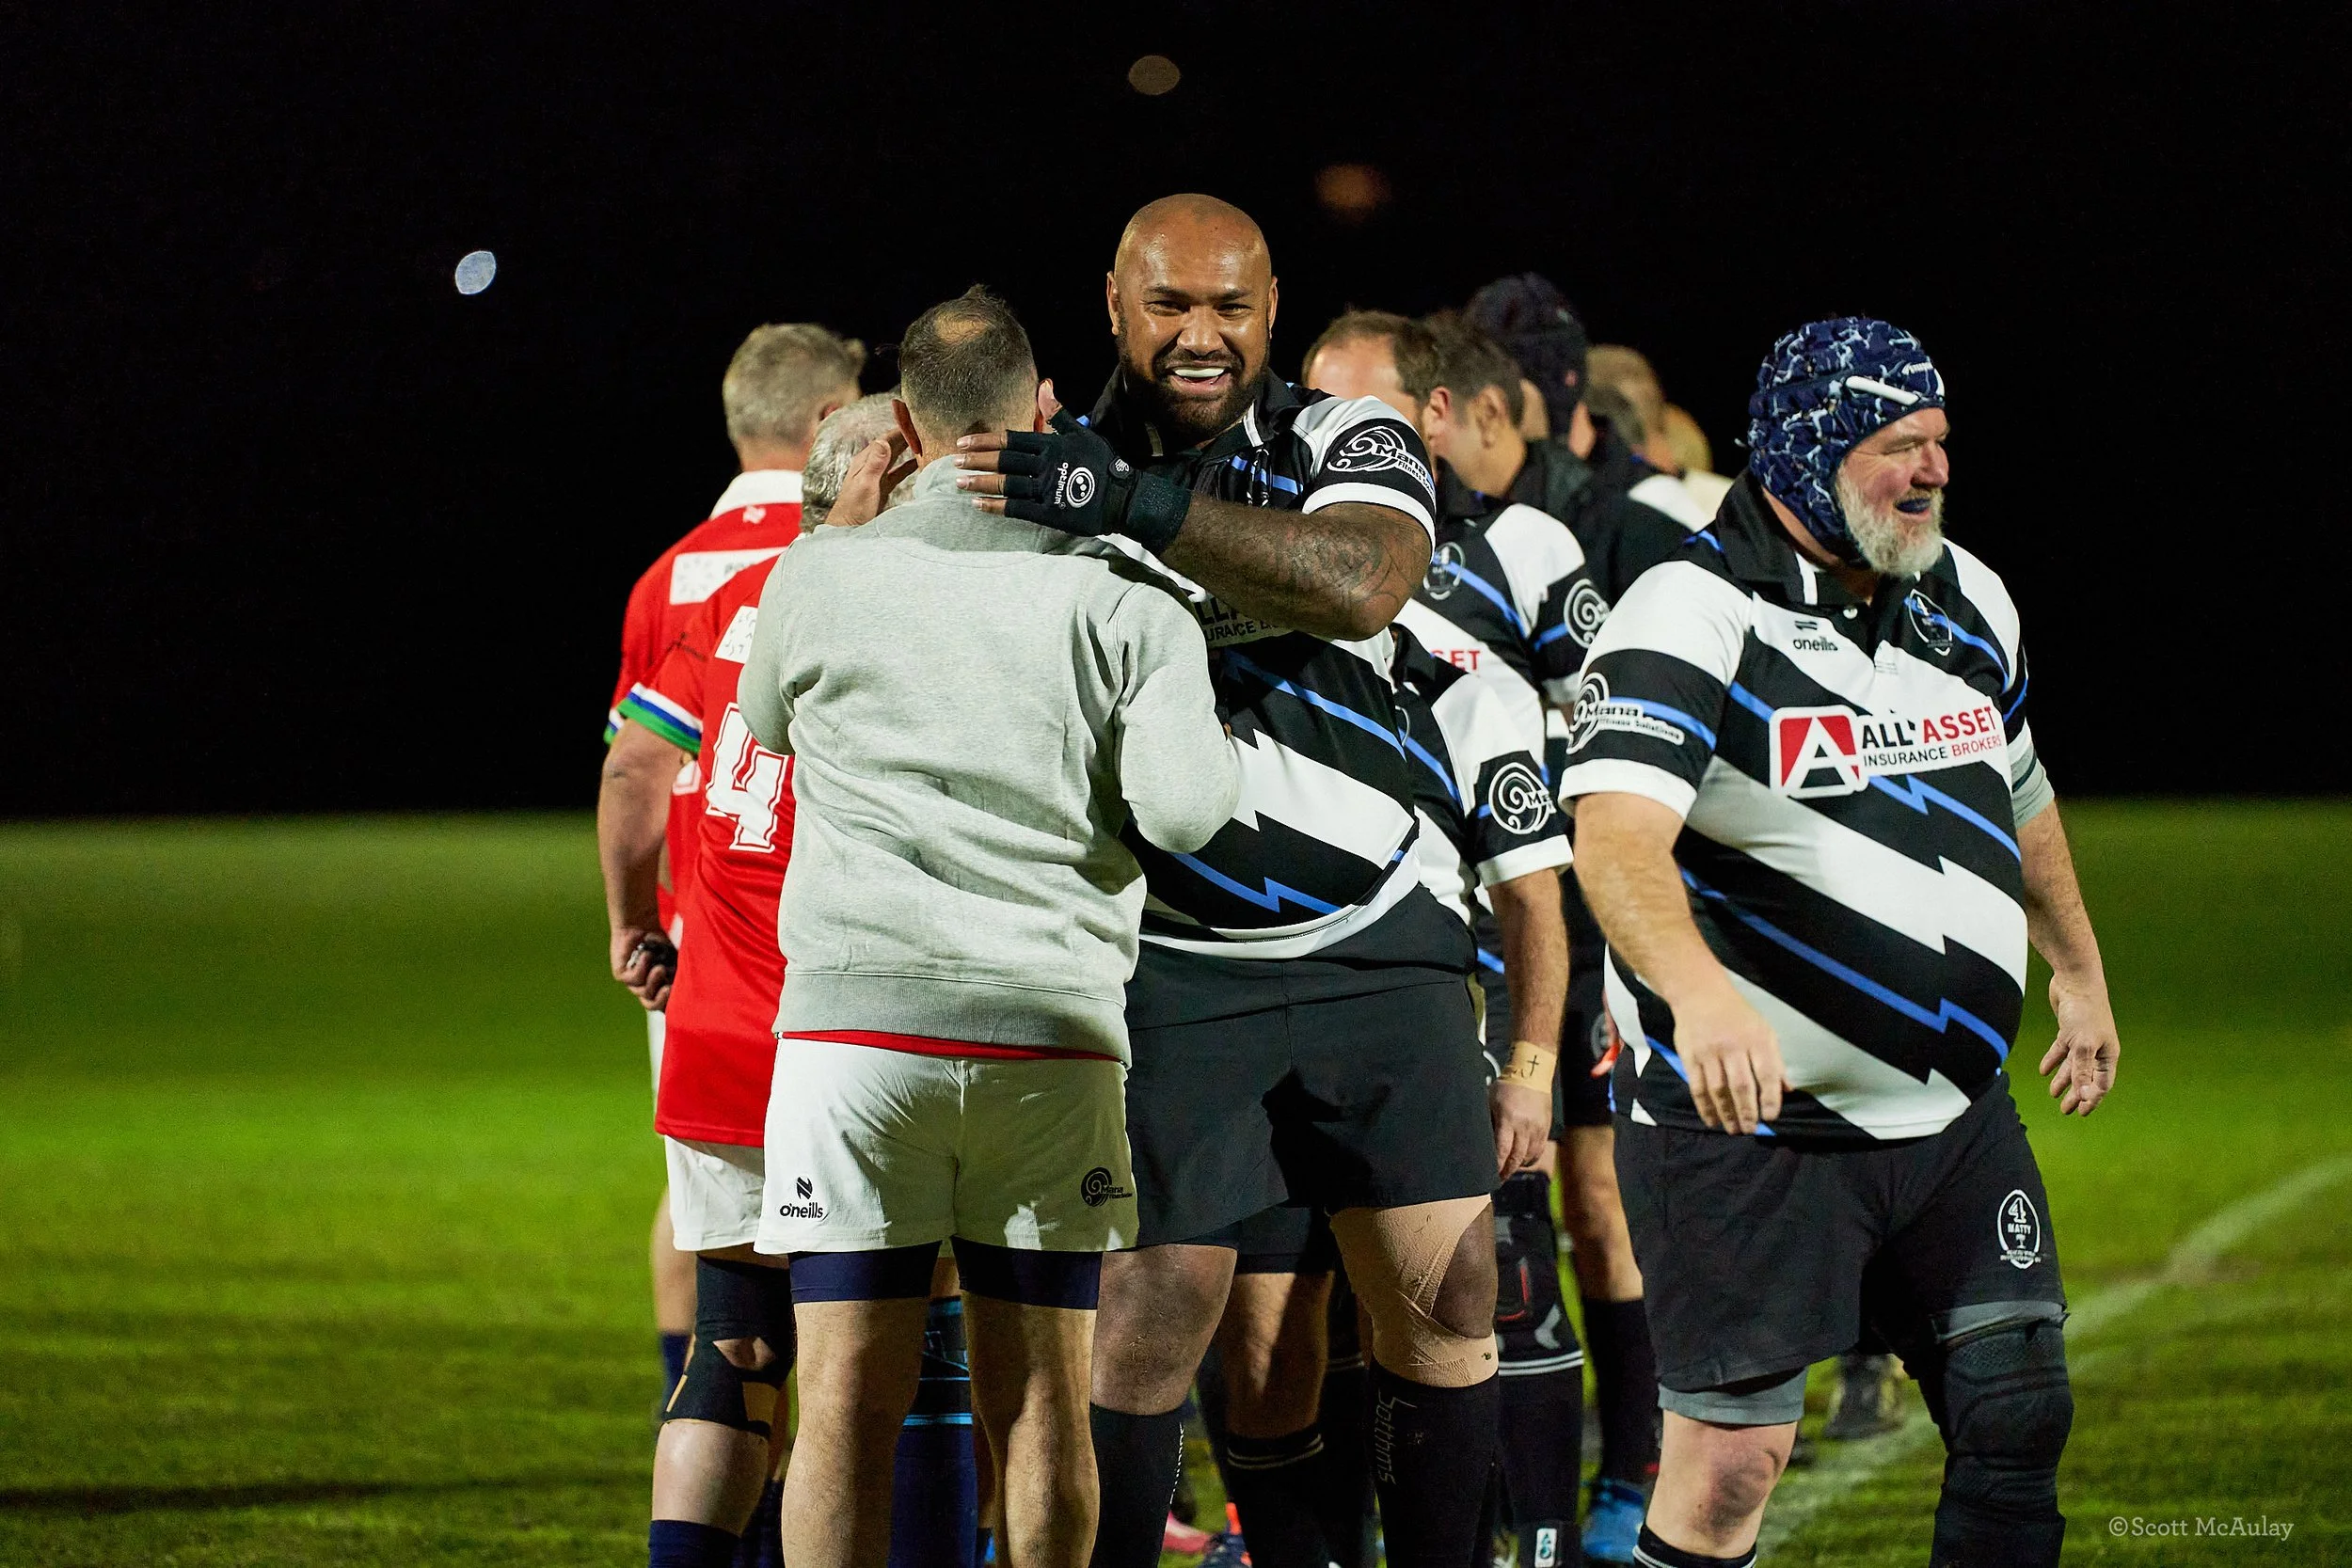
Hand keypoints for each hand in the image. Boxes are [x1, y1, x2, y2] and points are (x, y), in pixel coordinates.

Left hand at [610, 926, 675, 1011]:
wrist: (641, 923)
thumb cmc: (659, 942)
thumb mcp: (674, 960)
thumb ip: (680, 974)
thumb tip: (691, 988)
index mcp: (658, 987)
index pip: (664, 1004)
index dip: (672, 1004)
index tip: (682, 996)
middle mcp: (644, 986)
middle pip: (652, 1004)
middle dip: (662, 999)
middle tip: (669, 988)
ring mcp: (631, 982)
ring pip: (643, 992)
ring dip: (654, 980)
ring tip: (660, 967)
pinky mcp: (621, 974)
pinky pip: (633, 979)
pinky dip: (643, 967)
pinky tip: (647, 955)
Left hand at [826, 431, 914, 529]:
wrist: (848, 527)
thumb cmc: (854, 508)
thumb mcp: (866, 483)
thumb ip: (875, 463)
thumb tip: (883, 441)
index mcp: (865, 461)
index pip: (884, 440)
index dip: (899, 430)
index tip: (914, 422)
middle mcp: (870, 465)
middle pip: (890, 446)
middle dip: (905, 437)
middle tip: (924, 429)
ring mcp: (877, 476)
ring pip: (895, 457)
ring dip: (907, 450)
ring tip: (923, 443)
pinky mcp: (882, 487)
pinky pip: (898, 472)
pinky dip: (908, 466)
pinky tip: (917, 463)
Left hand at [953, 385, 1193, 552]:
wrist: (1124, 498)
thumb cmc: (1104, 464)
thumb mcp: (1082, 434)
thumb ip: (1058, 413)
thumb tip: (1044, 385)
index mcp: (1051, 444)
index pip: (1011, 439)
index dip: (984, 440)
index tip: (962, 441)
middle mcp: (1045, 465)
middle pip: (1004, 461)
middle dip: (976, 460)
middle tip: (954, 461)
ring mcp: (1047, 489)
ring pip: (1007, 484)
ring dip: (981, 483)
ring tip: (959, 483)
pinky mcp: (1050, 512)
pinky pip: (1017, 508)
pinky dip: (996, 506)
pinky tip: (979, 505)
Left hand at [1490, 1080, 1550, 1176]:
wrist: (1532, 1073)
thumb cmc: (1506, 1086)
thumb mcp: (1490, 1101)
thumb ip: (1487, 1121)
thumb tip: (1480, 1142)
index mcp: (1508, 1119)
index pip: (1502, 1150)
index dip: (1496, 1166)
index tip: (1490, 1175)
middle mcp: (1525, 1126)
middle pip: (1517, 1158)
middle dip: (1507, 1171)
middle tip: (1499, 1179)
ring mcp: (1537, 1128)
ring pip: (1529, 1157)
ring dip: (1518, 1166)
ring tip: (1508, 1170)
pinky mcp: (1546, 1128)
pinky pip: (1539, 1151)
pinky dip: (1530, 1159)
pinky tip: (1522, 1160)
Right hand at [1667, 981, 1786, 1133]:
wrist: (1699, 993)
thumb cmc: (1737, 1014)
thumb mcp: (1764, 1030)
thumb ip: (1776, 1061)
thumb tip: (1787, 1090)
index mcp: (1756, 1039)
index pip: (1767, 1074)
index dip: (1770, 1098)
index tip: (1771, 1117)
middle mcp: (1733, 1046)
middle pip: (1741, 1085)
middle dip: (1747, 1112)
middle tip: (1750, 1130)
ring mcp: (1709, 1052)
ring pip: (1718, 1089)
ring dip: (1726, 1113)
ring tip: (1733, 1129)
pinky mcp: (1690, 1056)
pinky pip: (1697, 1087)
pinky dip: (1705, 1107)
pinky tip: (1712, 1119)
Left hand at [2037, 969, 2118, 1115]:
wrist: (2075, 980)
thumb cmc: (2085, 1012)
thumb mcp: (2082, 1045)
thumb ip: (2083, 1071)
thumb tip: (2085, 1097)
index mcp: (2107, 1054)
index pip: (2101, 1084)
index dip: (2091, 1099)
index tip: (2080, 1113)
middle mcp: (2097, 1048)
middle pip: (2086, 1077)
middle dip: (2076, 1093)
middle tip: (2064, 1109)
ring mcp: (2082, 1039)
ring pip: (2073, 1065)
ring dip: (2063, 1079)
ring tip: (2053, 1093)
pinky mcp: (2068, 1029)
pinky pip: (2061, 1049)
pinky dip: (2053, 1060)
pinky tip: (2044, 1070)